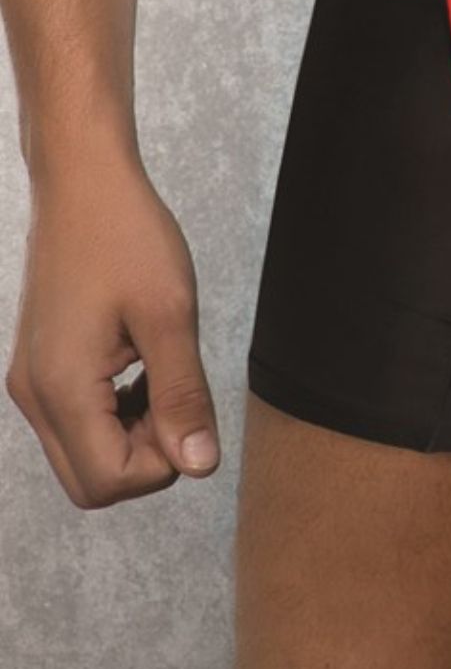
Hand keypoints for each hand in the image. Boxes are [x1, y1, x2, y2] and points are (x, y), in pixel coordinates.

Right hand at [5, 149, 220, 507]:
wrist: (83, 185)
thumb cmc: (129, 238)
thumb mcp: (170, 317)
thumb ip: (182, 396)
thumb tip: (199, 465)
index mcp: (61, 388)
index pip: (109, 482)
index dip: (163, 462)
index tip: (188, 409)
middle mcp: (35, 396)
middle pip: (92, 482)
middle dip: (146, 459)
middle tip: (177, 397)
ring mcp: (33, 383)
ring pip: (86, 456)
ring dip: (135, 436)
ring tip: (163, 372)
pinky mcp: (42, 368)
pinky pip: (80, 423)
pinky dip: (119, 415)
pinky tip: (144, 367)